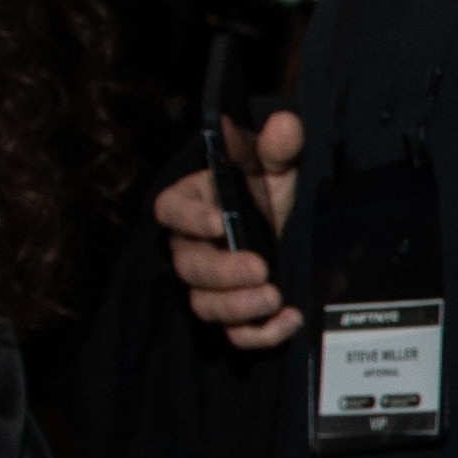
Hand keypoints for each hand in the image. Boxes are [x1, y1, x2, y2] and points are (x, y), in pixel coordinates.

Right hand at [154, 109, 304, 348]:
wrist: (286, 227)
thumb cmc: (265, 193)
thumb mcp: (275, 168)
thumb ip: (277, 147)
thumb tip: (284, 123)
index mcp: (194, 204)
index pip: (170, 209)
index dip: (188, 218)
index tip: (219, 222)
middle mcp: (193, 247)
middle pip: (189, 266)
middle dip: (222, 271)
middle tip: (259, 267)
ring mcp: (210, 284)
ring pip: (204, 303)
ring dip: (237, 305)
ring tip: (272, 296)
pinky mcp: (232, 312)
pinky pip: (233, 333)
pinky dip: (259, 334)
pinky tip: (287, 320)